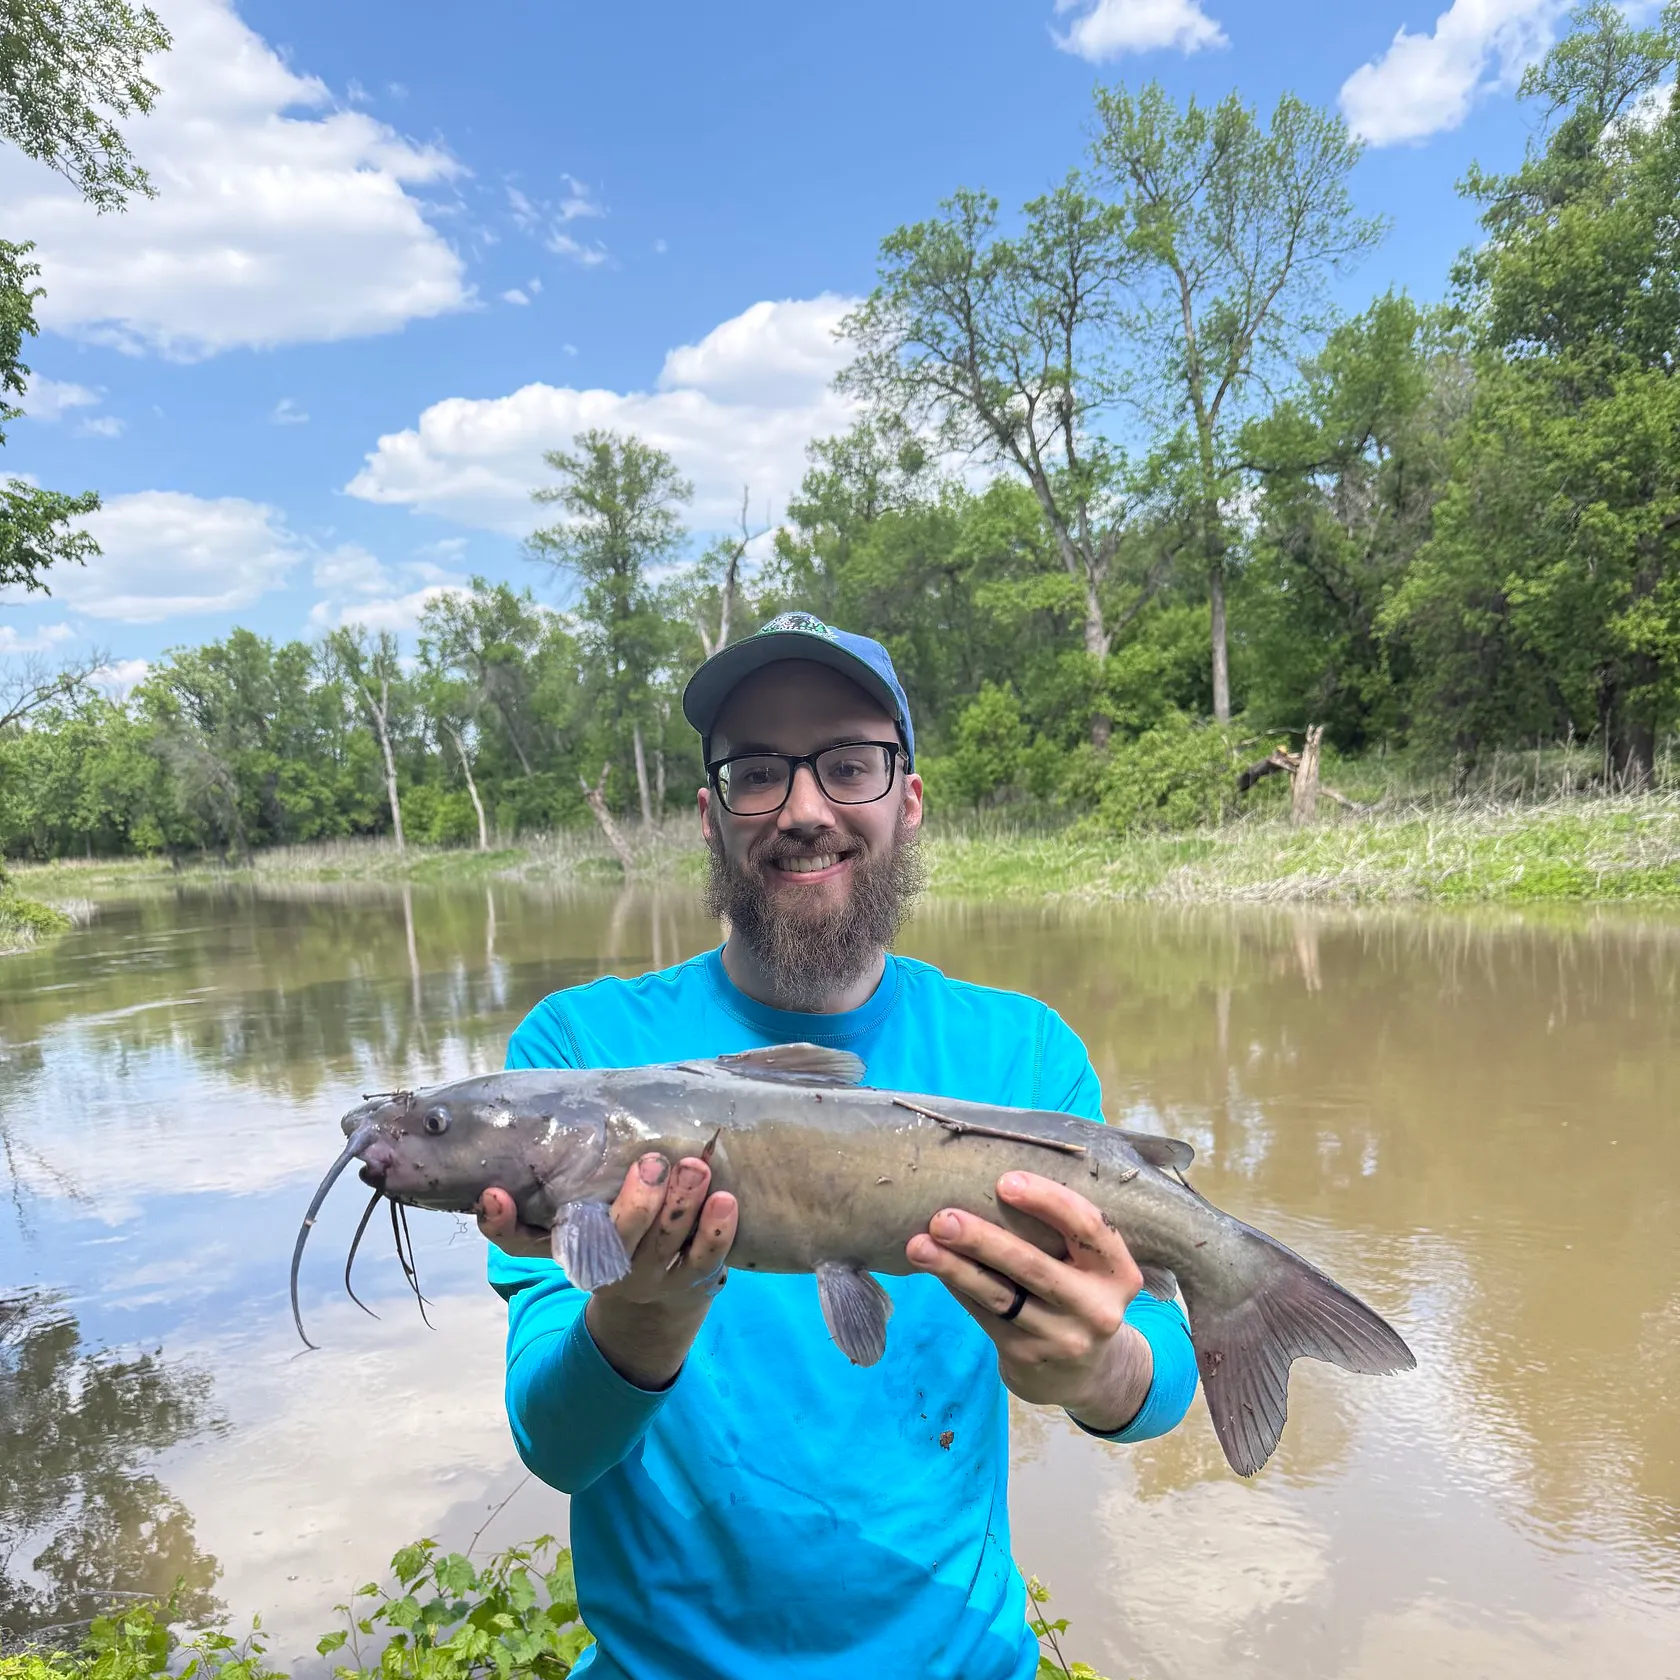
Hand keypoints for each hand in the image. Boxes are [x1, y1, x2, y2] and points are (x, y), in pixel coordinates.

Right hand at [477, 1154, 738, 1391]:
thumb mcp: (576, 1228)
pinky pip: (706, 1258)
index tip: (494, 1194)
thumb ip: (556, 1192)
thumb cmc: (611, 1245)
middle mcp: (607, 1267)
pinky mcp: (693, 1280)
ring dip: (681, 1206)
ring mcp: (652, 1276)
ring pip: (665, 1243)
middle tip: (651, 1163)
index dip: (501, 1223)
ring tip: (694, 1168)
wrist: (652, 1313)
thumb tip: (509, 1167)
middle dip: (635, 1202)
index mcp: (569, 1250)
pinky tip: (726, 1200)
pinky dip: (716, 1230)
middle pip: (614, 1239)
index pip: (521, 1241)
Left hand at [905, 1171, 1152, 1431]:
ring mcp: (1062, 1338)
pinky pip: (984, 1315)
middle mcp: (1097, 1307)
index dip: (1047, 1201)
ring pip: (1000, 1296)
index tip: (1004, 1181)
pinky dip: (957, 1287)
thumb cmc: (1079, 1293)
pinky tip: (934, 1267)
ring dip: (955, 1267)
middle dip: (983, 1240)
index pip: (1088, 1226)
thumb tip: (986, 1184)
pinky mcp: (1028, 1357)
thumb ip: (1060, 1236)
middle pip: (1034, 1266)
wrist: (1087, 1374)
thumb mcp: (1090, 1267)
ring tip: (919, 1245)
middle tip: (942, 1218)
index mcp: (1118, 1271)